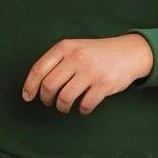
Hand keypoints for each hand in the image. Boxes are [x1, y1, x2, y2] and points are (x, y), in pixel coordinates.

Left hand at [21, 34, 153, 113]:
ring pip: (65, 97)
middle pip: (49, 86)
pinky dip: (82, 110)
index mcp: (65, 47)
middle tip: (49, 102)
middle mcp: (76, 57)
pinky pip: (85, 104)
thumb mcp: (75, 48)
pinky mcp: (104, 84)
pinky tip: (83, 107)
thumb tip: (35, 85)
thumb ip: (57, 61)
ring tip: (64, 106)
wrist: (129, 52)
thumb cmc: (96, 54)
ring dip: (61, 107)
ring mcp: (90, 71)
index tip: (27, 97)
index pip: (39, 69)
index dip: (30, 86)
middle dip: (46, 98)